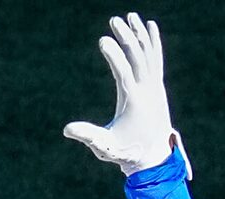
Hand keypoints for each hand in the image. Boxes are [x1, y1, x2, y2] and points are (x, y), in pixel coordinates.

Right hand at [64, 14, 180, 173]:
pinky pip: (156, 58)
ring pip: (148, 53)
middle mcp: (148, 88)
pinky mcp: (157, 85)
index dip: (114, 55)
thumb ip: (87, 136)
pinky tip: (150, 27)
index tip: (103, 39)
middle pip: (137, 56)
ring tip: (130, 16)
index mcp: (133, 100)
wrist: (154, 155)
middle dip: (126, 37)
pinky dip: (153, 42)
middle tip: (114, 20)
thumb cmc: (125, 152)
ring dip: (139, 34)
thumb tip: (67, 129)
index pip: (124, 71)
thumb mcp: (104, 147)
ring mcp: (154, 85)